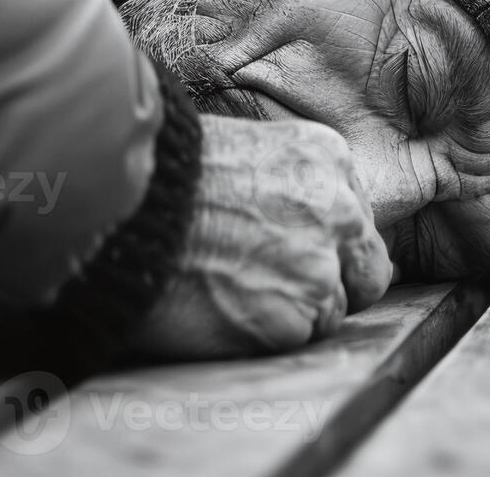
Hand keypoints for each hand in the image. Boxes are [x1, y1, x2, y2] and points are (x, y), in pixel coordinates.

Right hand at [129, 116, 390, 358]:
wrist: (120, 217)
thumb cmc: (167, 181)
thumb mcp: (248, 150)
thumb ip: (294, 186)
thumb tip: (313, 223)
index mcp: (330, 160)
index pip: (357, 220)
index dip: (328, 243)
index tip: (289, 248)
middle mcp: (339, 211)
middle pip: (368, 271)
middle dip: (335, 283)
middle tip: (277, 283)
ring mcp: (320, 269)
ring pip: (334, 310)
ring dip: (293, 310)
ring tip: (235, 289)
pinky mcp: (294, 320)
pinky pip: (299, 339)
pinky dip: (267, 334)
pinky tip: (227, 308)